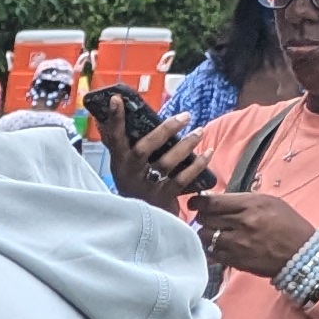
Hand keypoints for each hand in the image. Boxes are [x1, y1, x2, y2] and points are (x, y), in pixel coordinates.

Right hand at [91, 88, 212, 211]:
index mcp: (119, 162)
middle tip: (185, 116)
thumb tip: (110, 109)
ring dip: (186, 145)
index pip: (114, 137)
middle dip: (165, 130)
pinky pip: (183, 178)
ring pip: (167, 162)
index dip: (114, 119)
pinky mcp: (163, 197)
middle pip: (144, 148)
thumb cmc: (134, 183)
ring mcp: (146, 186)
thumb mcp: (123, 164)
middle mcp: (130, 173)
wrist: (140, 220)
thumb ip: (120, 140)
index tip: (116, 99)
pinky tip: (207, 153)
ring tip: (200, 131)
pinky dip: (197, 165)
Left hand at [194, 185, 315, 280]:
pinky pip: (212, 253)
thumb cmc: (287, 224)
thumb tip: (218, 200)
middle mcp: (242, 223)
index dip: (199, 202)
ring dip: (205, 233)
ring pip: (205, 236)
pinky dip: (211, 248)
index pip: (214, 202)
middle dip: (202, 217)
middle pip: (206, 218)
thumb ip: (243, 200)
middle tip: (205, 217)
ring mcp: (236, 244)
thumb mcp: (270, 202)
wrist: (300, 253)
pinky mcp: (234, 260)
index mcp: (251, 205)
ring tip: (212, 231)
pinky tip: (217, 245)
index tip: (194, 202)